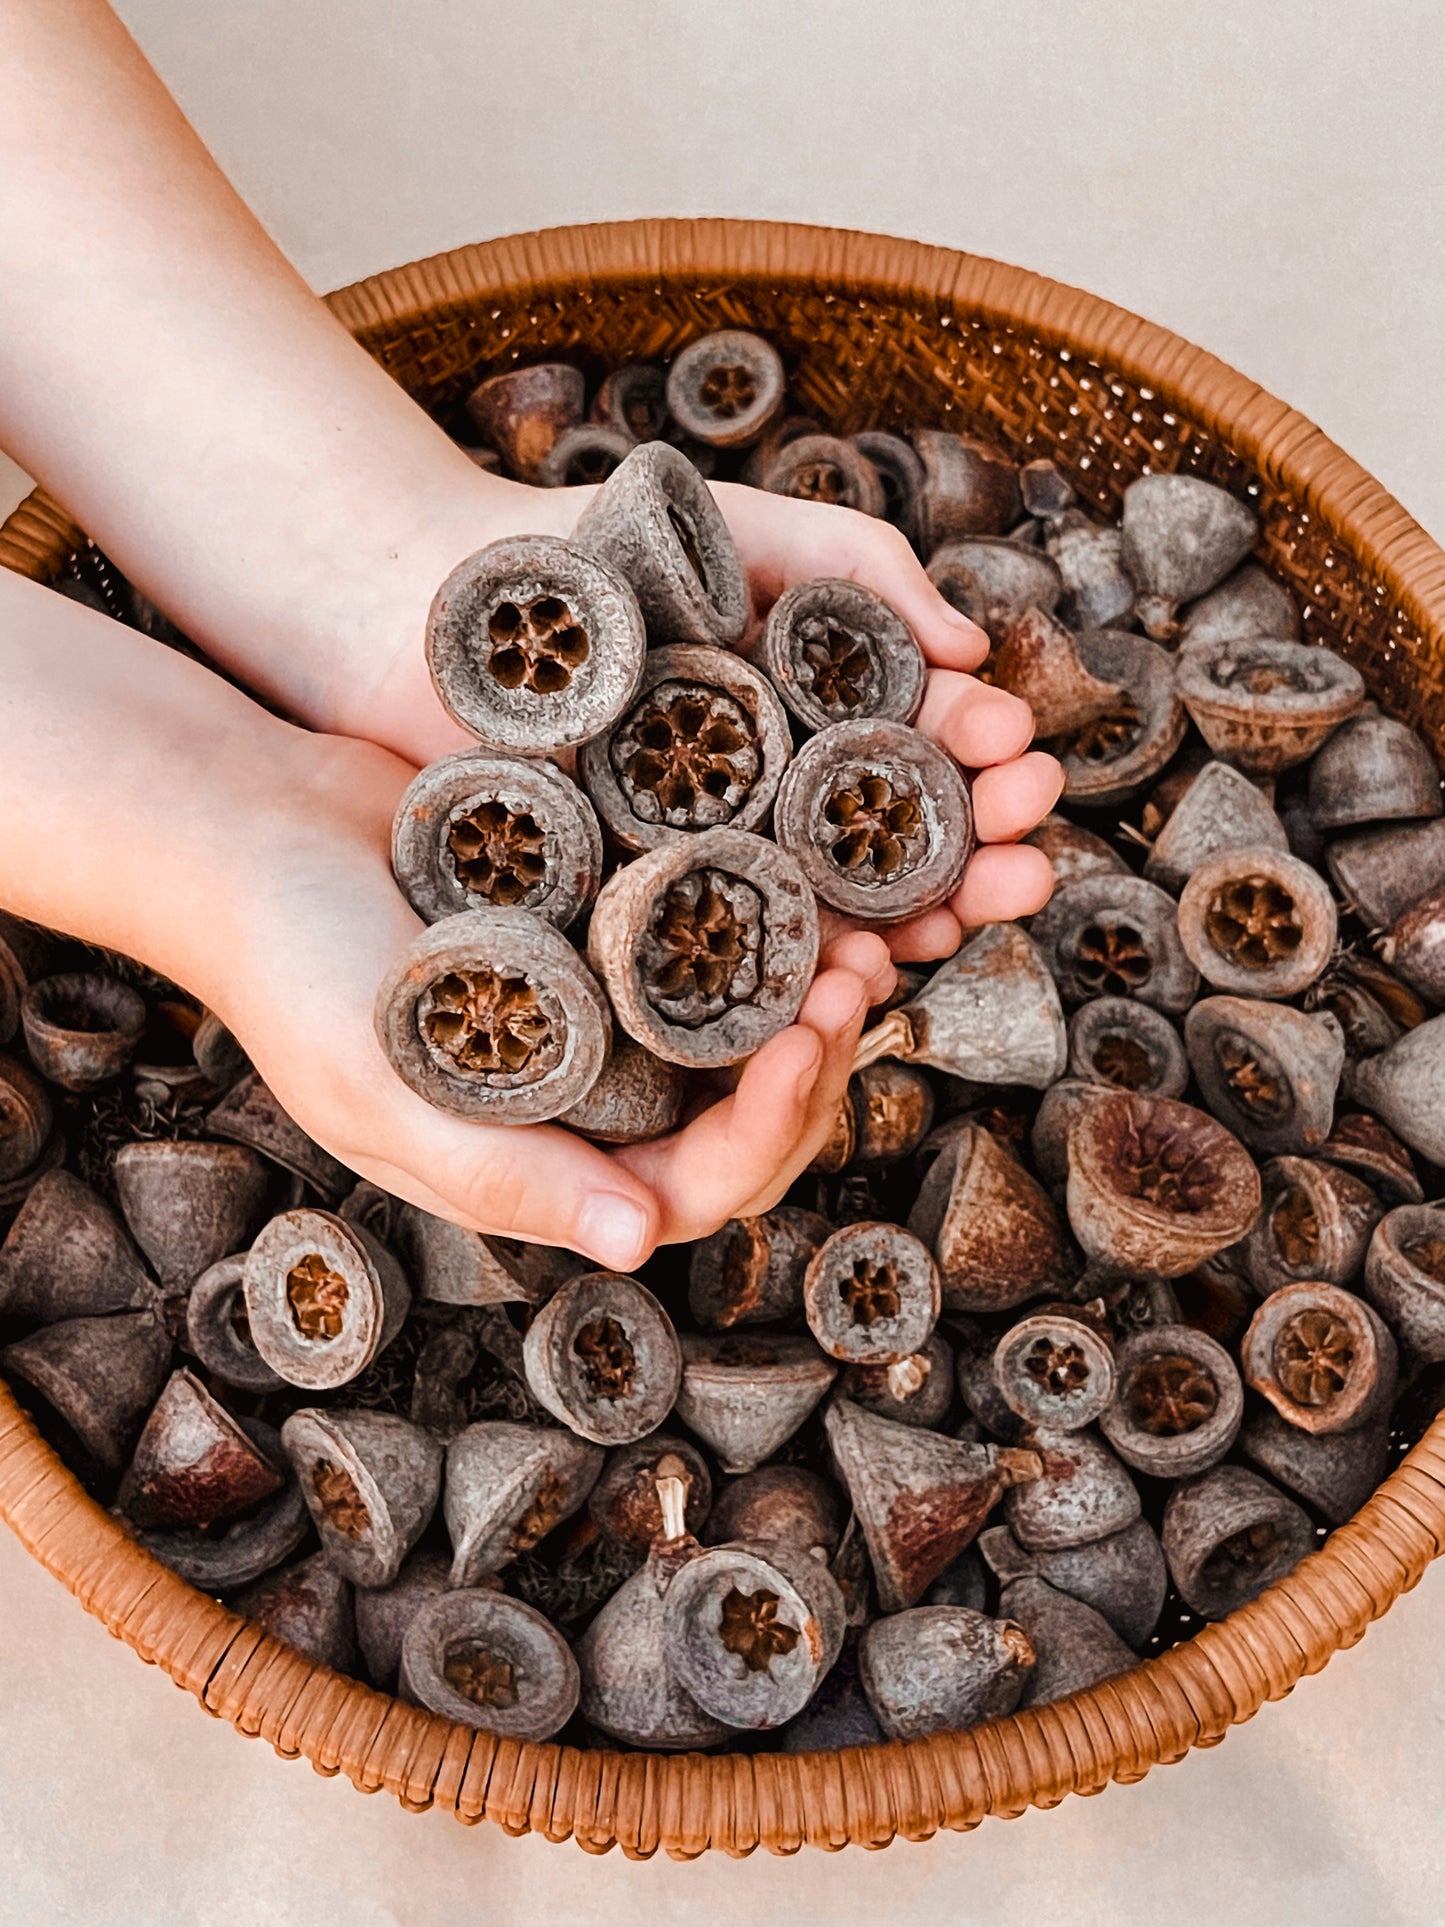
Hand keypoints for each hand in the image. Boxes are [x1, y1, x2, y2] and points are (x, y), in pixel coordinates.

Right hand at [217, 729, 895, 1268]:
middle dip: (816, 1063)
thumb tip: (639, 1244)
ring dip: (812, 997)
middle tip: (856, 973)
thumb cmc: (290, 964)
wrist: (252, 823)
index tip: (801, 1044)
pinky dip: (772, 929)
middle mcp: (588, 1097)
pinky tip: (813, 883)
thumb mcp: (378, 1086)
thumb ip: (501, 1172)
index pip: (692, 1187)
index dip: (765, 1131)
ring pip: (749, 1036)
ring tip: (858, 931)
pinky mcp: (613, 927)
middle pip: (745, 1121)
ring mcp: (607, 1013)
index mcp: (541, 1161)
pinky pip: (718, 947)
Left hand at [336, 472, 1061, 960]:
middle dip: (976, 862)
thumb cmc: (600, 550)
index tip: (1026, 757)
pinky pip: (736, 949)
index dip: (986, 763)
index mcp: (821, 717)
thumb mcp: (756, 533)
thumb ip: (865, 568)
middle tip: (1028, 864)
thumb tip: (974, 643)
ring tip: (955, 925)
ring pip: (836, 913)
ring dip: (911, 929)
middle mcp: (783, 799)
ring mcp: (718, 857)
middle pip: (901, 849)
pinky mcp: (647, 905)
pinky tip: (851, 968)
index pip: (929, 752)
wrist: (440, 601)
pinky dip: (800, 968)